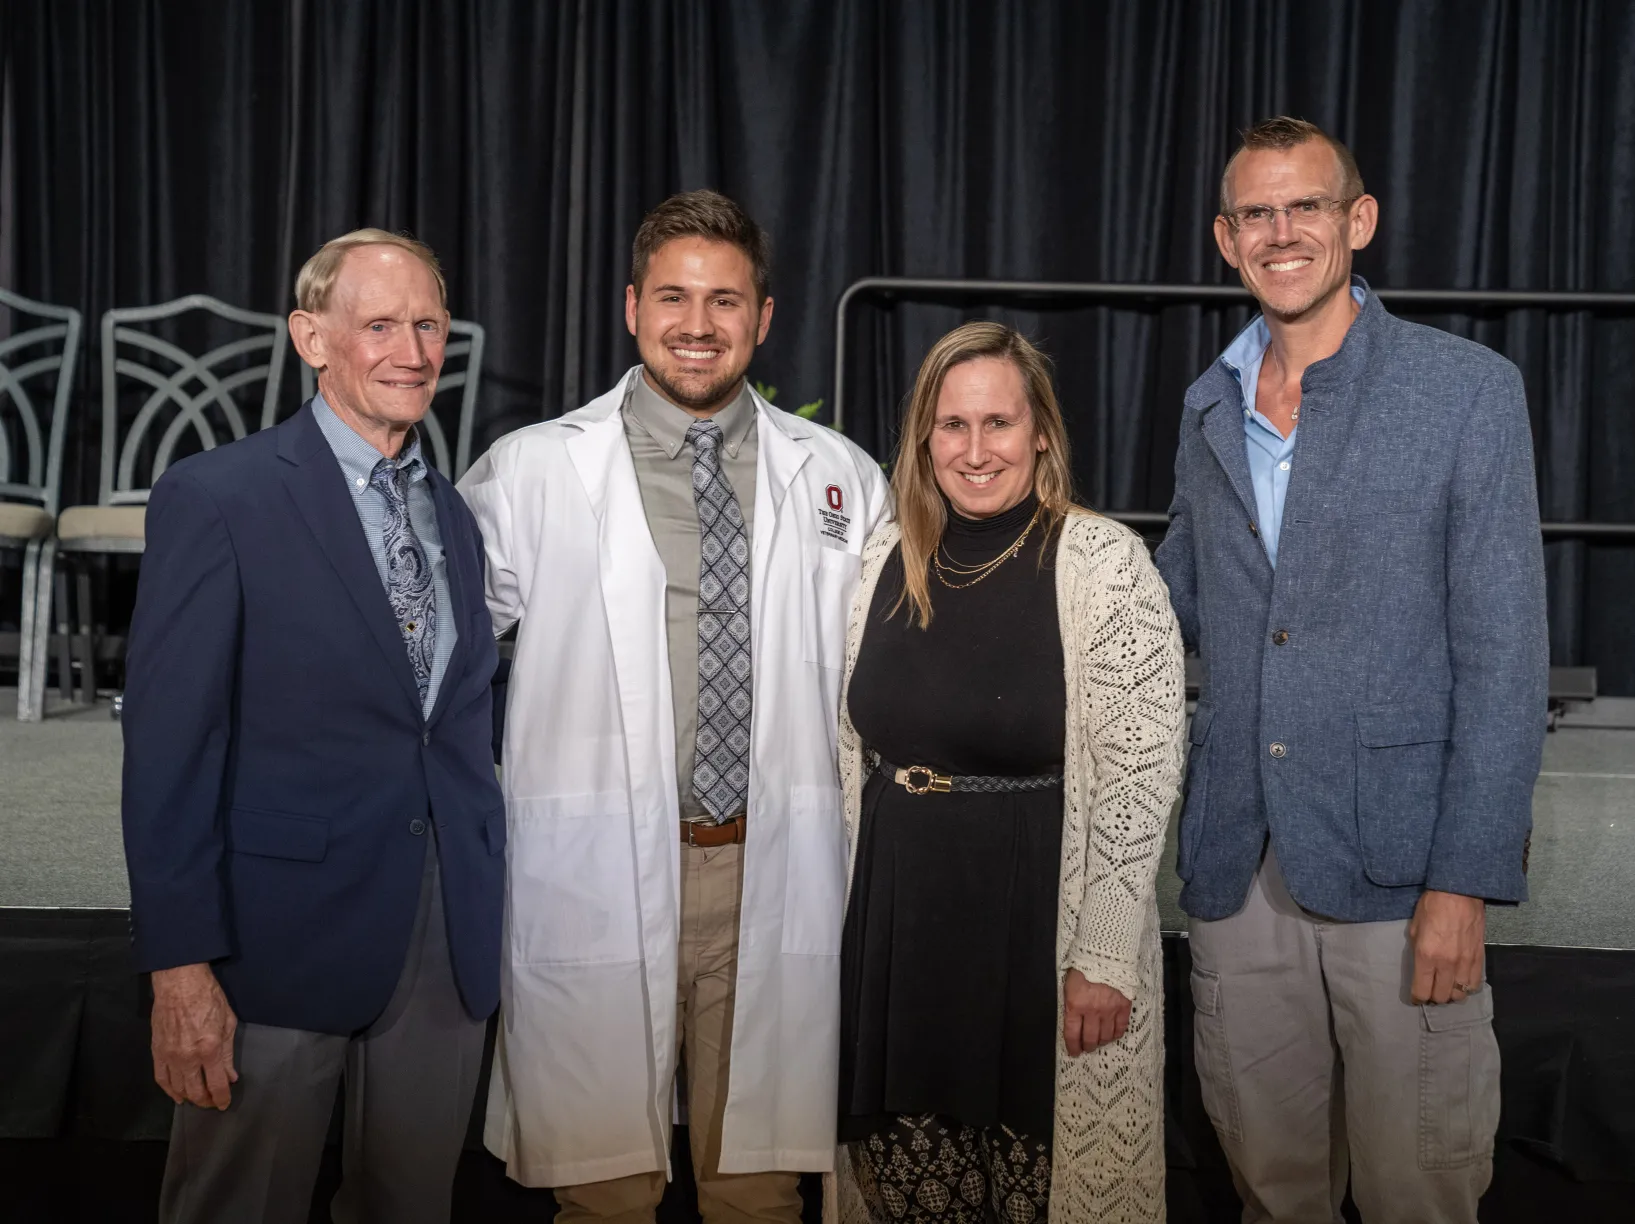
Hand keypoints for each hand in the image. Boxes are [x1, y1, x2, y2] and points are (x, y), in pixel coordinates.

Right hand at [150, 963, 238, 1108]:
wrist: (179, 982)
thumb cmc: (208, 997)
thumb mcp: (228, 1022)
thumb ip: (228, 1053)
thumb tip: (230, 1076)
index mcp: (209, 1049)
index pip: (216, 1085)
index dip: (222, 1098)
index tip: (225, 1104)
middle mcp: (188, 1057)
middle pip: (196, 1092)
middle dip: (206, 1101)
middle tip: (213, 1103)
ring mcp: (169, 1056)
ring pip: (177, 1088)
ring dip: (188, 1097)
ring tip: (198, 1099)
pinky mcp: (156, 1052)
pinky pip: (161, 1078)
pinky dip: (168, 1090)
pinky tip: (176, 1094)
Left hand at [1062, 969, 1131, 1055]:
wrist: (1105, 954)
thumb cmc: (1083, 968)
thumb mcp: (1069, 986)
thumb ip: (1070, 1005)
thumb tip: (1072, 1022)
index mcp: (1076, 1005)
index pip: (1072, 1034)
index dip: (1072, 1046)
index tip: (1073, 1052)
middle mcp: (1093, 1011)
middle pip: (1090, 1038)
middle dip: (1087, 1046)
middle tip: (1086, 1047)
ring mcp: (1110, 1010)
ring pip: (1106, 1036)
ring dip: (1101, 1041)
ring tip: (1098, 1041)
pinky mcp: (1124, 1006)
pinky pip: (1121, 1027)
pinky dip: (1116, 1034)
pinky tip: (1112, 1034)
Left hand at [1409, 890, 1485, 1004]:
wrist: (1459, 892)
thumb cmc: (1432, 906)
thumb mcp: (1415, 927)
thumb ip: (1417, 949)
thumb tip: (1421, 966)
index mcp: (1426, 956)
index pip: (1422, 990)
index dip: (1418, 997)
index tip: (1416, 997)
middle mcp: (1447, 964)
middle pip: (1441, 996)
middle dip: (1433, 998)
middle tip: (1430, 991)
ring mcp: (1465, 962)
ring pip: (1460, 994)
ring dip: (1451, 994)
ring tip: (1445, 988)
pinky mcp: (1479, 958)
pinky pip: (1474, 983)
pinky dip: (1466, 987)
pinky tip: (1460, 981)